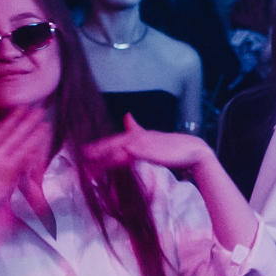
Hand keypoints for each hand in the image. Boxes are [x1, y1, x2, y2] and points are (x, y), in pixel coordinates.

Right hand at [0, 107, 52, 225]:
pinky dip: (31, 155)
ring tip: (45, 126)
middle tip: (39, 110)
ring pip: (22, 147)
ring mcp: (2, 166)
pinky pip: (23, 164)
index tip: (23, 107)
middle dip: (28, 122)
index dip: (13, 118)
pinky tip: (40, 148)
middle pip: (14, 135)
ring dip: (34, 136)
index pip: (2, 130)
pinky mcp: (8, 178)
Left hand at [85, 112, 210, 173]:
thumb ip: (137, 129)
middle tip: (82, 157)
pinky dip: (133, 150)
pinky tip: (125, 151)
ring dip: (109, 153)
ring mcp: (147, 144)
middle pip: (115, 143)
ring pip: (124, 148)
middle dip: (98, 150)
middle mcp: (139, 138)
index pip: (114, 141)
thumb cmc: (172, 147)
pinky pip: (141, 151)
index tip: (83, 151)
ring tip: (95, 159)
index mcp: (137, 137)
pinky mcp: (156, 150)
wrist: (194, 150)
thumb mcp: (151, 137)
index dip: (99, 146)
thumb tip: (127, 116)